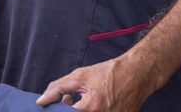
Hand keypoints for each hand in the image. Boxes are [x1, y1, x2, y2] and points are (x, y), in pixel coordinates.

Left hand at [37, 54, 157, 111]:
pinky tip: (98, 104)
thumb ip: (58, 88)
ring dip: (83, 111)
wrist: (138, 73)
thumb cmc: (110, 73)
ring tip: (86, 102)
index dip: (62, 108)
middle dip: (72, 110)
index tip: (64, 102)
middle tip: (72, 101)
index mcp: (91, 108)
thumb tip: (42, 101)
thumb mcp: (81, 76)